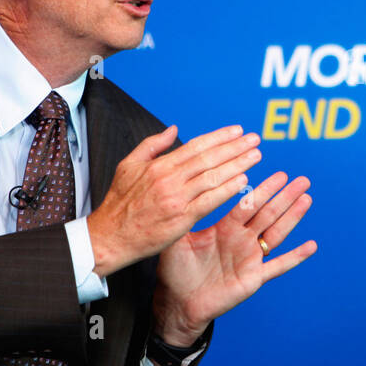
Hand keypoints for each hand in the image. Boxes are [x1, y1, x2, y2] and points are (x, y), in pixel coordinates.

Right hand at [87, 124, 262, 277]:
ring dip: (237, 165)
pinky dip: (227, 190)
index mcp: (159, 166)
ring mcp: (176, 199)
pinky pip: (210, 201)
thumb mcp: (128, 166)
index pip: (196, 146)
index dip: (219, 137)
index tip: (237, 131)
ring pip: (213, 177)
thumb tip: (173, 128)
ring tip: (256, 156)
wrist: (109, 237)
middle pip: (209, 158)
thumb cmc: (119, 203)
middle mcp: (169, 179)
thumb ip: (152, 145)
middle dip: (235, 147)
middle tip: (255, 139)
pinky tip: (243, 181)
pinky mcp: (181, 219)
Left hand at [152, 171, 317, 344]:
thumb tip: (181, 188)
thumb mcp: (177, 239)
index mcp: (226, 228)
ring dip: (292, 217)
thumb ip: (185, 216)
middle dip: (285, 196)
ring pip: (276, 234)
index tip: (279, 174)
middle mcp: (242, 239)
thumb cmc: (175, 271)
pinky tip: (311, 246)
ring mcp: (250, 258)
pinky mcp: (253, 278)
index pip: (248, 204)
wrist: (178, 303)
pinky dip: (295, 257)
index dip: (264, 190)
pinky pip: (278, 266)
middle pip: (268, 214)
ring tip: (307, 199)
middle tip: (302, 180)